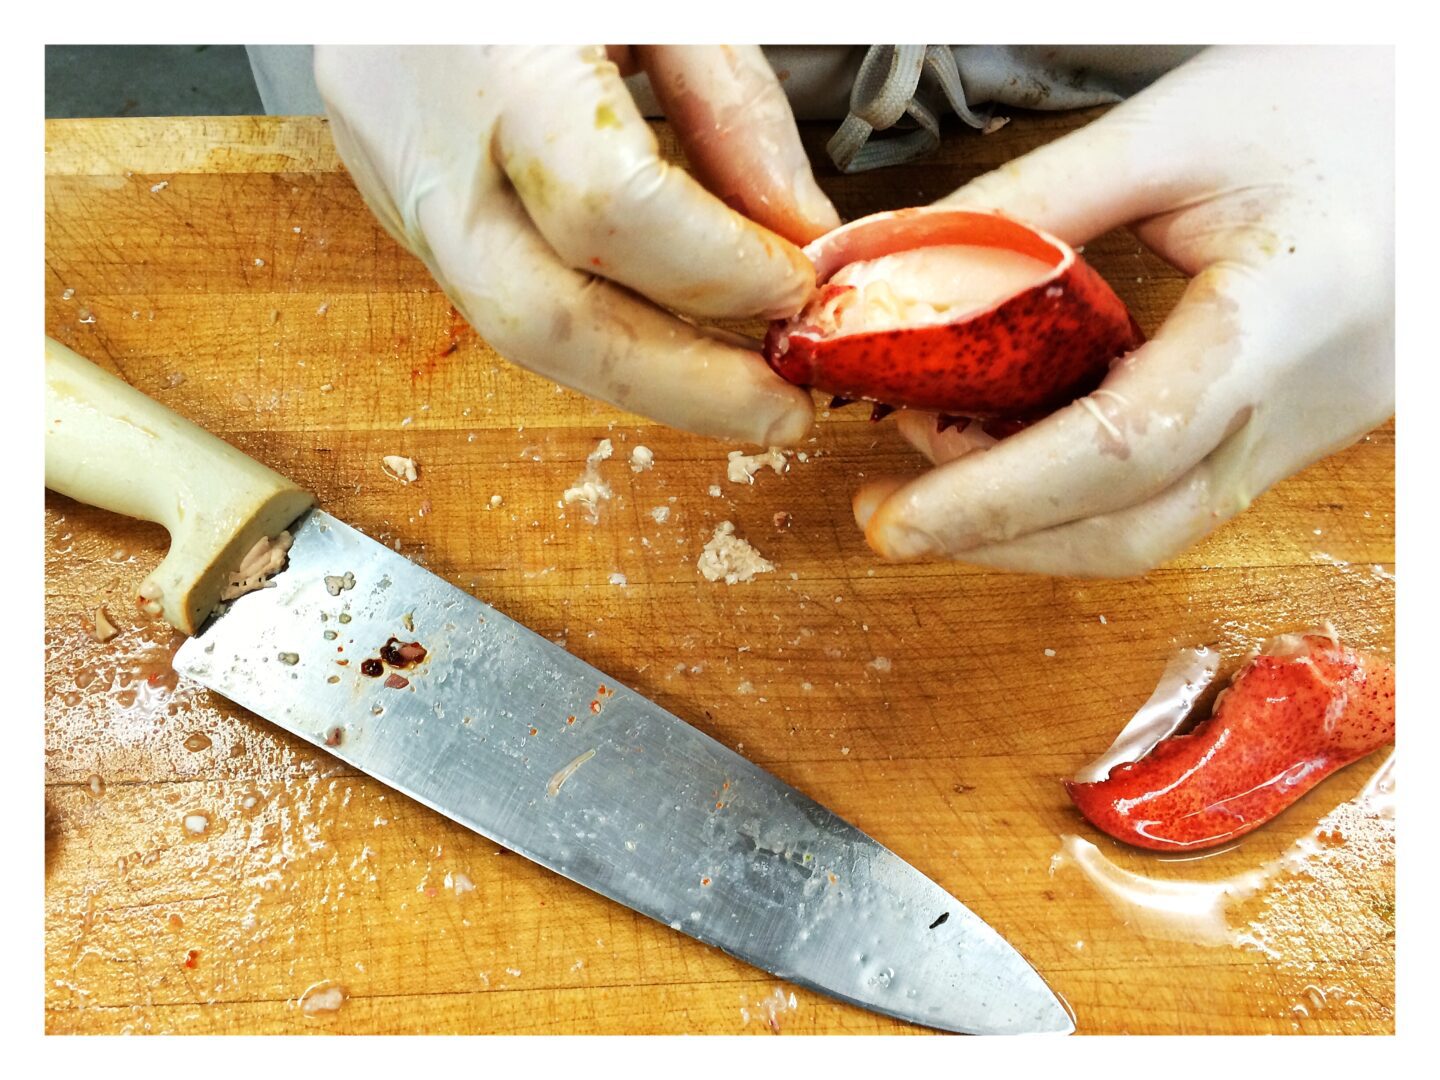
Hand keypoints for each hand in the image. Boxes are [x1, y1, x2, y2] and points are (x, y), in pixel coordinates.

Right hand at [314, 45, 839, 444]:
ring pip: (518, 331)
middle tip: (780, 411)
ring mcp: (397, 186)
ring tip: (742, 385)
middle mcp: (424, 143)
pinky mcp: (399, 207)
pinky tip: (671, 336)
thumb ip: (730, 108)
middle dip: (682, 386)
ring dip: (645, 373)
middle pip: (544, 321)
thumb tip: (797, 236)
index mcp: (496, 58)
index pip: (609, 208)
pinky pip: (506, 295)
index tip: (795, 290)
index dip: (717, 268)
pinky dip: (601, 328)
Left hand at [853, 46, 1393, 574]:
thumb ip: (1031, 208)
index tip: (894, 524)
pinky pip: (1176, 491)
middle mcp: (1303, 406)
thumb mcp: (1173, 132)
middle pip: (1134, 528)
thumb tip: (897, 272)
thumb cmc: (1334, 97)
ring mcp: (1306, 432)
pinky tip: (1013, 438)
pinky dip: (1079, 487)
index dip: (995, 499)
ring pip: (1154, 527)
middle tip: (887, 511)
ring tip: (936, 456)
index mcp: (1284, 320)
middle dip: (996, 537)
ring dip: (1032, 520)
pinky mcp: (1292, 431)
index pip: (1122, 449)